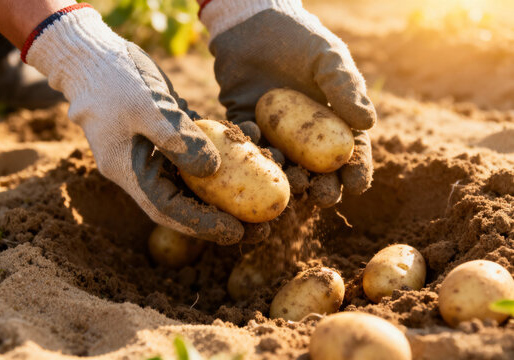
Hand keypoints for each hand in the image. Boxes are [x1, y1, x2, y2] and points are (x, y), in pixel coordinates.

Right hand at [23, 5, 243, 243]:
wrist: (94, 55)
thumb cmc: (113, 79)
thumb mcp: (145, 106)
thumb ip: (177, 139)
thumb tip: (213, 170)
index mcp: (129, 172)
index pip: (167, 209)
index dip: (202, 224)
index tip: (237, 232)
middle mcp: (143, 170)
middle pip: (184, 204)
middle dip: (221, 217)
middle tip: (260, 230)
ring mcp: (155, 155)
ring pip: (195, 183)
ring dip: (227, 193)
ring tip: (262, 202)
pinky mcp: (168, 138)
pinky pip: (198, 155)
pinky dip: (224, 159)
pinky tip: (253, 153)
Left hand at [202, 0, 374, 206]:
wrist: (252, 23)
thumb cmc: (298, 38)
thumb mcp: (327, 58)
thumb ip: (345, 87)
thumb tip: (368, 124)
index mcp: (332, 120)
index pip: (349, 151)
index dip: (355, 170)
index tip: (356, 185)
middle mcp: (304, 134)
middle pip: (318, 169)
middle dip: (324, 186)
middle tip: (323, 196)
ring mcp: (274, 133)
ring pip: (284, 165)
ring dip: (289, 179)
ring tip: (292, 186)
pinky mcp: (245, 125)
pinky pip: (248, 146)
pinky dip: (253, 152)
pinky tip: (256, 153)